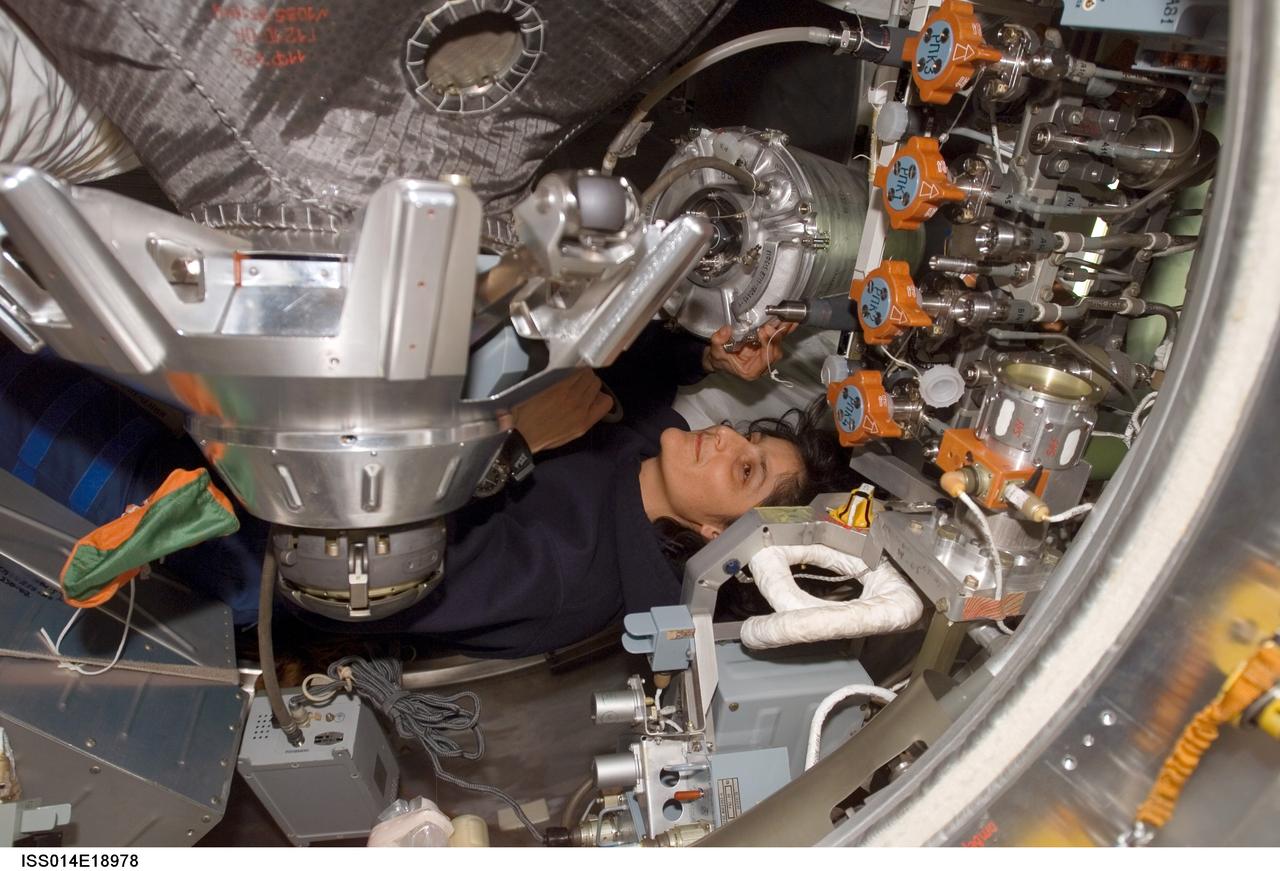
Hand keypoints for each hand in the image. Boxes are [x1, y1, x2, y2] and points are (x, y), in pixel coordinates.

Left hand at [498, 369, 613, 452]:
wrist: (520, 434)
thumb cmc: (543, 436)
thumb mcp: (571, 434)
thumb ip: (584, 419)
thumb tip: (590, 404)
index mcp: (585, 423)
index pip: (607, 401)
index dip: (599, 395)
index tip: (591, 395)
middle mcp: (581, 408)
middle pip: (596, 384)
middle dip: (589, 382)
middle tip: (578, 383)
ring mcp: (570, 396)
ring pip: (587, 374)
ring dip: (581, 373)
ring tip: (571, 378)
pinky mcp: (557, 387)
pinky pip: (573, 372)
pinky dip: (572, 371)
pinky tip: (564, 375)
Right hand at [702, 322, 795, 380]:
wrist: (721, 358)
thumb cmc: (720, 358)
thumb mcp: (715, 350)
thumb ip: (719, 341)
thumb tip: (727, 330)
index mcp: (751, 371)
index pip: (766, 359)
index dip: (768, 345)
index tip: (764, 331)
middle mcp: (762, 365)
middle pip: (775, 351)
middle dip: (777, 336)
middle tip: (772, 323)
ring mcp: (766, 356)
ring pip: (779, 344)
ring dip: (782, 331)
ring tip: (784, 318)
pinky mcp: (767, 347)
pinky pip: (778, 338)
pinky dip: (784, 329)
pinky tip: (790, 320)